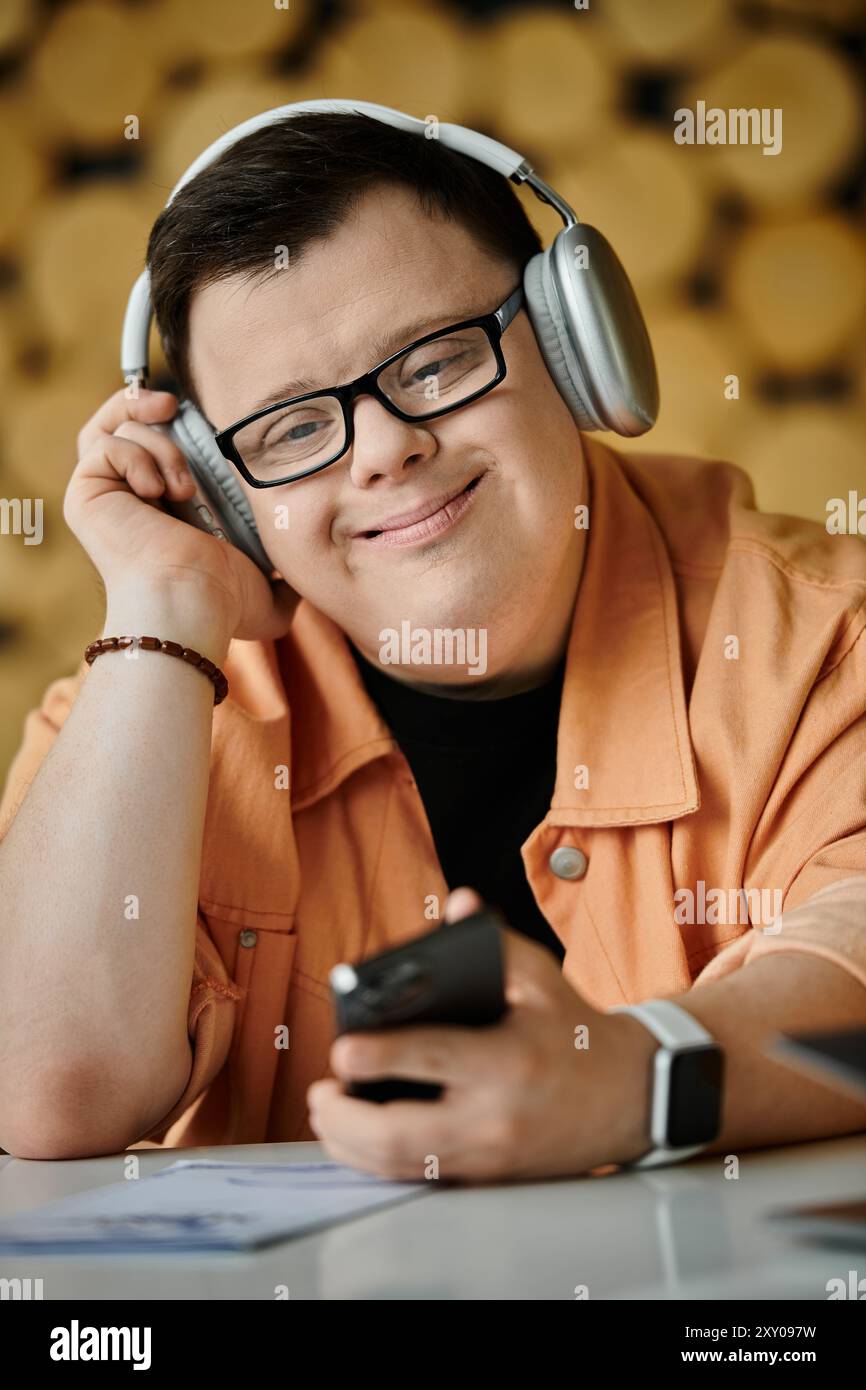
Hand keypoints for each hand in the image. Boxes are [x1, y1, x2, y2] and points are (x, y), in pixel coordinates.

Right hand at [65, 387, 298, 642]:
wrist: (190, 602)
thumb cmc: (224, 604)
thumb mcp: (268, 595)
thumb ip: (284, 582)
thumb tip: (303, 584)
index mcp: (161, 513)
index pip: (152, 446)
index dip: (169, 421)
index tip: (193, 412)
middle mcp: (126, 502)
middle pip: (118, 425)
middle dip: (143, 403)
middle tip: (173, 406)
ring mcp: (103, 498)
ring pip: (116, 430)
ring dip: (158, 446)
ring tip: (183, 489)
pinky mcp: (86, 495)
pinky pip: (103, 445)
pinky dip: (135, 456)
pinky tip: (157, 491)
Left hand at [308, 888, 655, 1181]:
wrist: (633, 1098)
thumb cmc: (577, 1032)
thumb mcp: (543, 978)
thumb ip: (494, 941)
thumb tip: (459, 902)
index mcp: (506, 1060)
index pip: (428, 1061)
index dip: (377, 1056)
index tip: (342, 1048)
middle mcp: (494, 1116)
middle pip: (399, 1134)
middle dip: (344, 1117)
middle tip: (320, 1090)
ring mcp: (489, 1156)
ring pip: (401, 1166)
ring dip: (351, 1144)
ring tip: (328, 1112)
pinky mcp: (487, 1177)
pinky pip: (420, 1178)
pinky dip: (379, 1161)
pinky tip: (358, 1138)